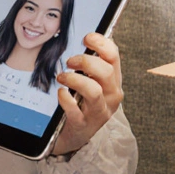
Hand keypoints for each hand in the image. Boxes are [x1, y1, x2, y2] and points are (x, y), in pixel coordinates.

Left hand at [51, 33, 123, 156]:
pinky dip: (66, 99)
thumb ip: (91, 64)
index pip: (114, 56)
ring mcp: (99, 112)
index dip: (101, 43)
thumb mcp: (92, 82)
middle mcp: (111, 96)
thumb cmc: (82, 103)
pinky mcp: (84, 125)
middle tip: (70, 61)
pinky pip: (75, 110)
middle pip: (106, 72)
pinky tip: (60, 93)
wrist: (74, 135)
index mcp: (113, 81)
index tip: (86, 38)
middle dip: (86, 61)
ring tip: (62, 77)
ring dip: (75, 80)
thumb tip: (82, 39)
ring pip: (94, 91)